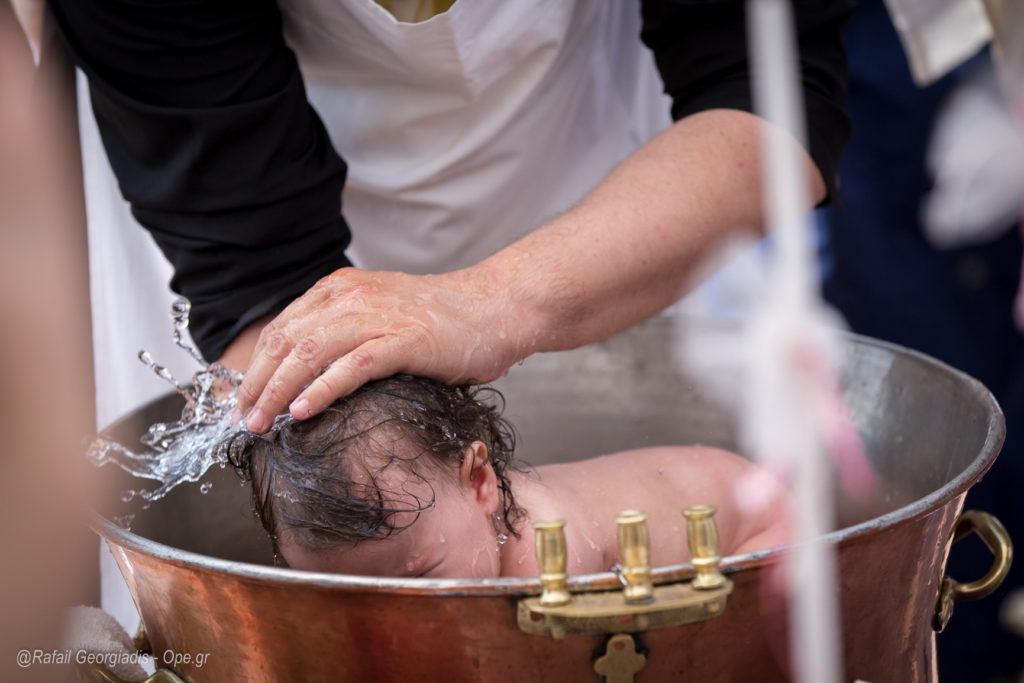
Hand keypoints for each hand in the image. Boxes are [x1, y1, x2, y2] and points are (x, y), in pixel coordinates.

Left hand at [235, 266, 523, 432]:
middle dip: (257, 383)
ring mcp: (378, 316)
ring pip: (310, 352)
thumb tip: (304, 375)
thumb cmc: (443, 321)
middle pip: (286, 340)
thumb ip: (344, 332)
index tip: (243, 400)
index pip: (281, 328)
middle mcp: (352, 298)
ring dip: (279, 390)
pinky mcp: (404, 340)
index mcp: (341, 290)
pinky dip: (322, 389)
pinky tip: (303, 412)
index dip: (255, 367)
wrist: (495, 307)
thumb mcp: (381, 314)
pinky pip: (352, 366)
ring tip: (262, 422)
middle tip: (243, 420)